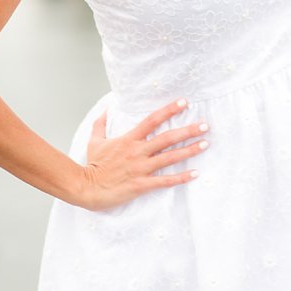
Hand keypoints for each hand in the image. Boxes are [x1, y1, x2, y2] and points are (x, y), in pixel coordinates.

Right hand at [75, 99, 208, 210]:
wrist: (84, 188)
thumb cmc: (92, 165)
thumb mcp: (95, 141)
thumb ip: (101, 124)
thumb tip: (105, 109)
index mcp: (129, 139)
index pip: (152, 120)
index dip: (169, 110)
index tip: (185, 102)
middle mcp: (137, 151)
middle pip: (167, 138)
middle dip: (188, 131)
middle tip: (206, 125)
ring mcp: (140, 168)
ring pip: (169, 157)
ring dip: (189, 151)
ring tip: (206, 144)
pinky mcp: (141, 184)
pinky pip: (164, 181)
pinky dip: (181, 177)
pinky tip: (195, 173)